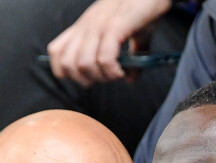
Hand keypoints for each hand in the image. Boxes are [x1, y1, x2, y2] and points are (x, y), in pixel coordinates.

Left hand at [47, 0, 171, 85]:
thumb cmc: (140, 10)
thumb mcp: (126, 34)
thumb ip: (125, 56)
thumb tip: (129, 79)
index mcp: (84, 27)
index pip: (56, 52)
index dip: (67, 72)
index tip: (88, 76)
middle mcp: (87, 26)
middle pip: (68, 64)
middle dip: (87, 80)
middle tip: (105, 77)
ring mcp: (99, 25)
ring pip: (84, 64)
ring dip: (102, 77)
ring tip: (116, 74)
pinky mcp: (115, 26)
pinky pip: (105, 58)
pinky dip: (113, 71)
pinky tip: (123, 72)